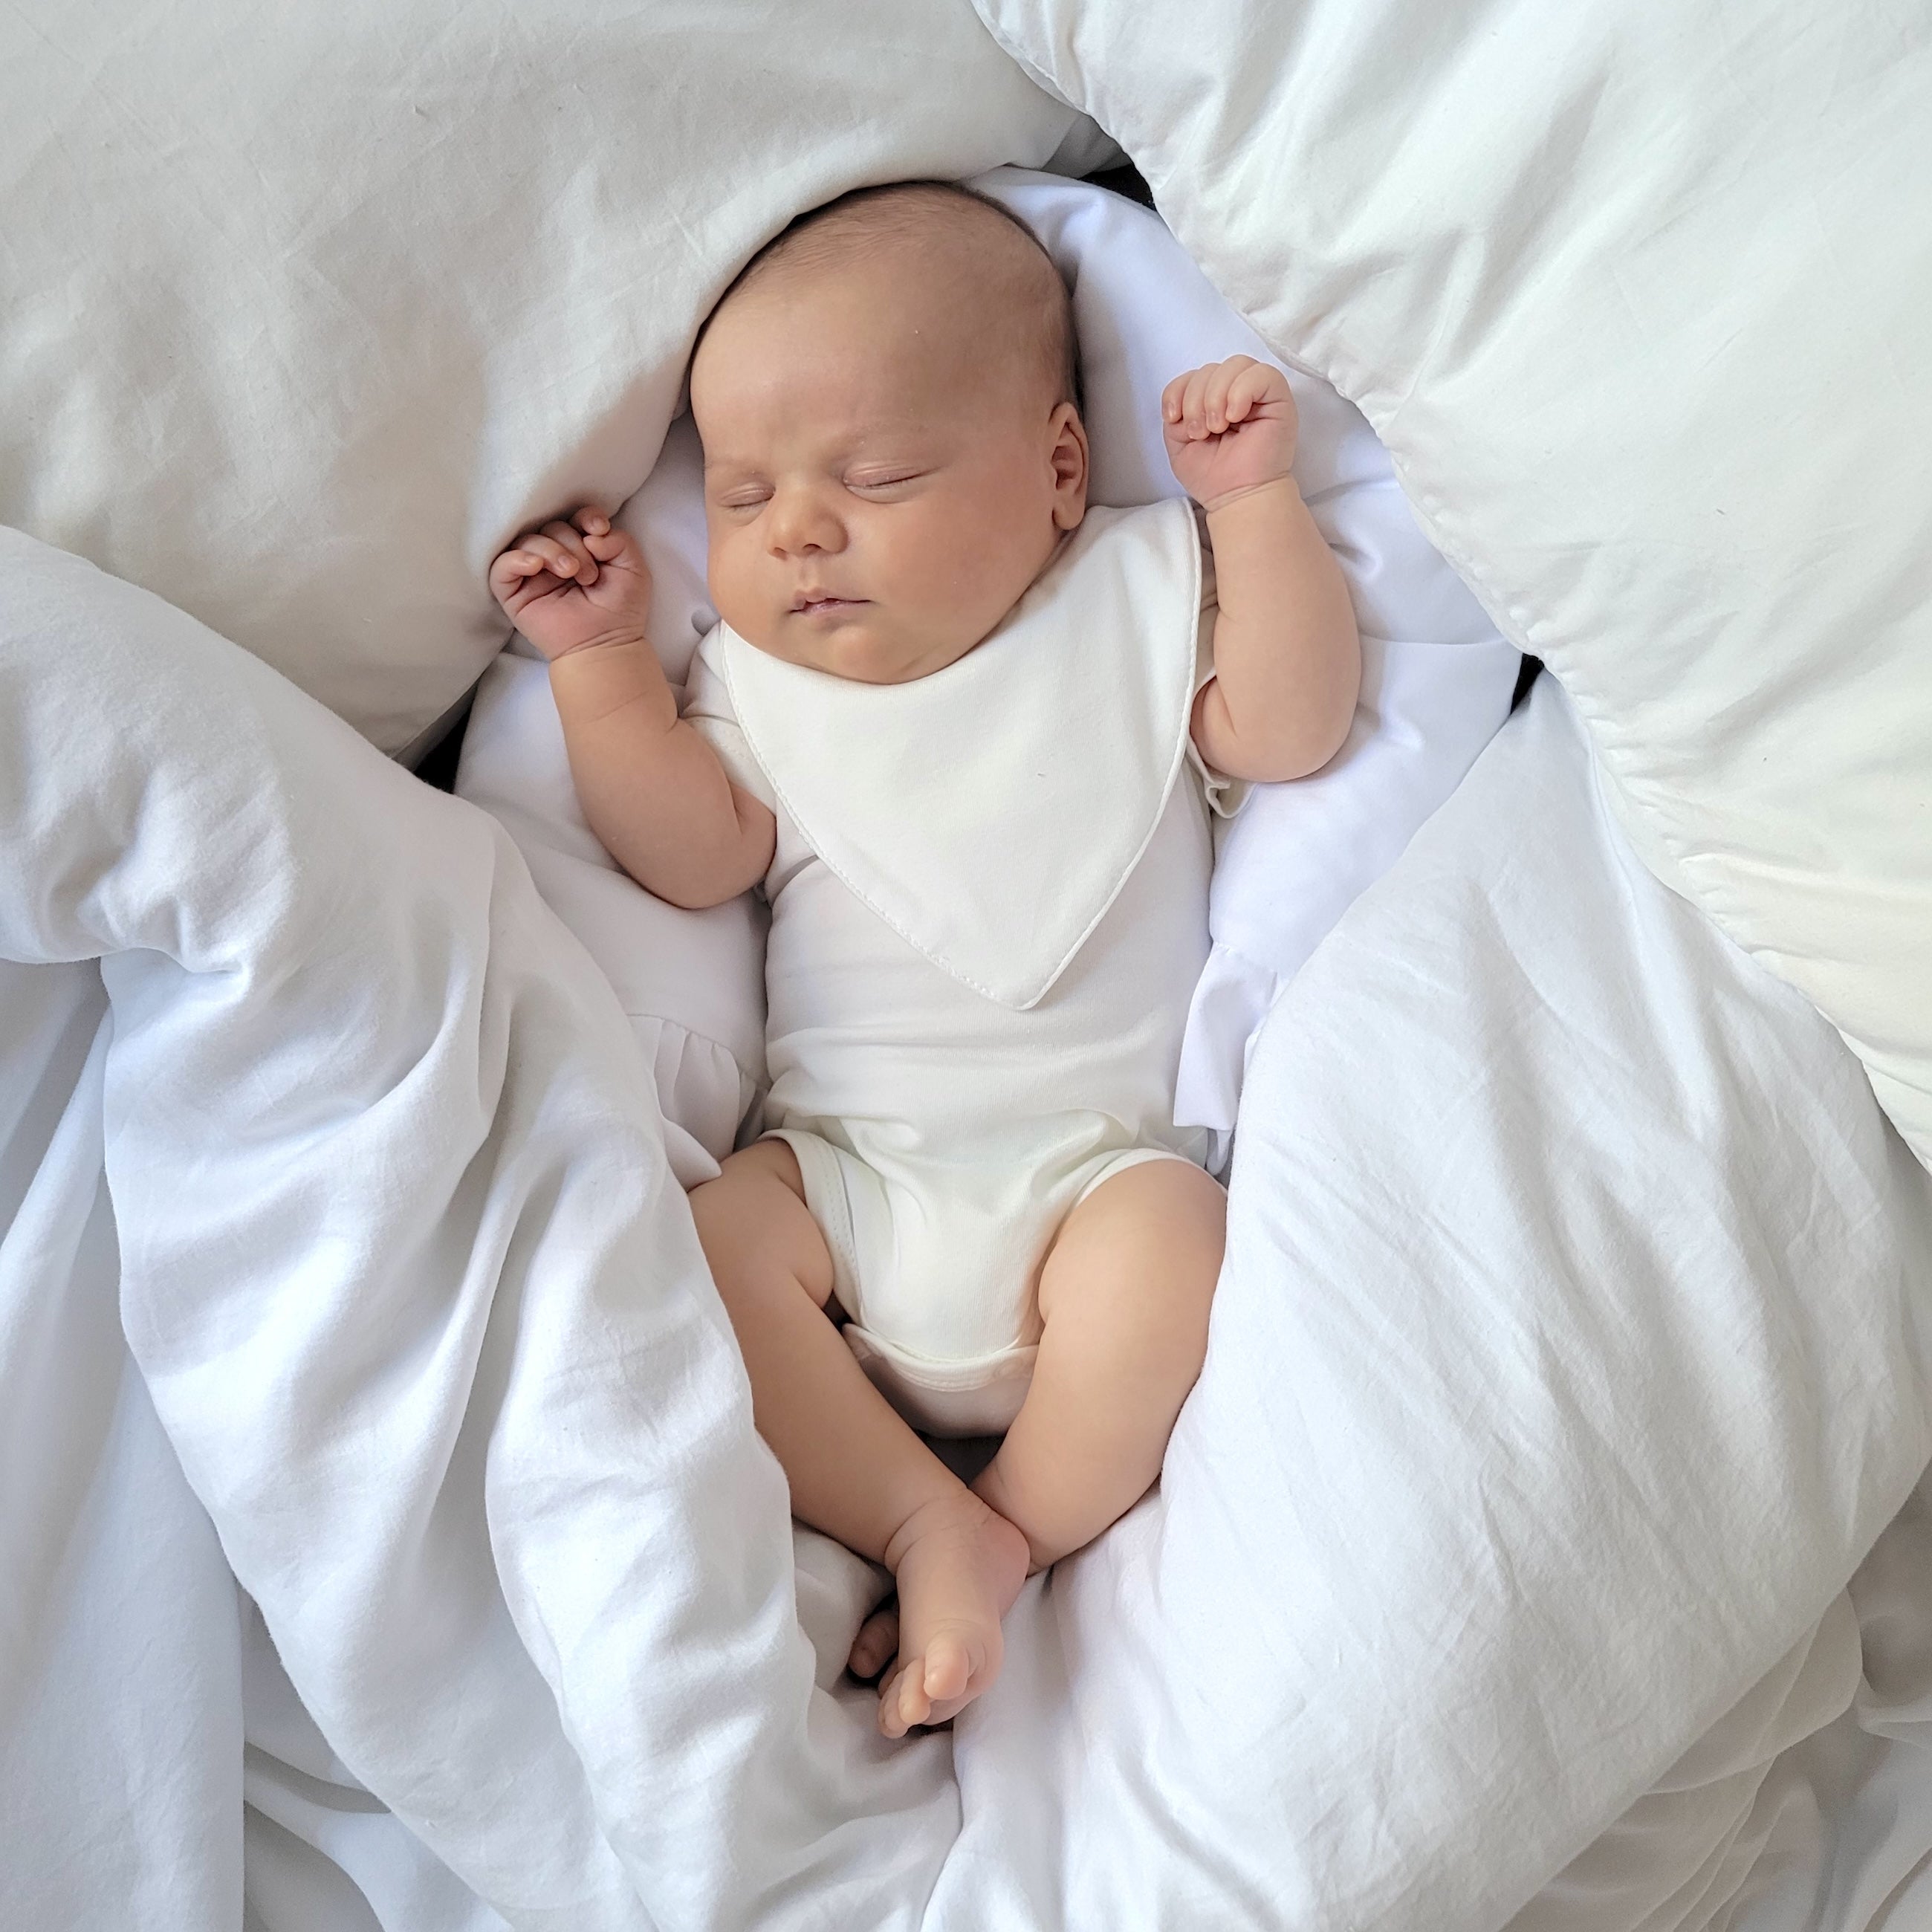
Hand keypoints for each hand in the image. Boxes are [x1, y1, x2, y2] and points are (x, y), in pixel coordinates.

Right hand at [488, 506, 652, 660]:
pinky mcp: (513, 593)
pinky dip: (517, 559)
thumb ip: (620, 540)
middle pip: (551, 526)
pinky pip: (501, 566)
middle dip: (572, 543)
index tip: (599, 529)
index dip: (585, 517)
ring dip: (551, 550)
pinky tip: (536, 566)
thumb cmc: (621, 610)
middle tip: (589, 574)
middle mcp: (554, 557)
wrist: (606, 645)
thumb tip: (590, 533)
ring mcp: (532, 575)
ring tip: (570, 573)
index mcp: (581, 548)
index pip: (575, 517)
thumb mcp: (633, 568)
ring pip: (527, 540)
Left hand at [1161, 356, 1297, 511]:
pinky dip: (1241, 392)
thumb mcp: (1178, 442)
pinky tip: (1235, 417)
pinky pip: (1262, 374)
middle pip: (1210, 368)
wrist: (1238, 497)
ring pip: (1234, 364)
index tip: (1174, 419)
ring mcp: (1258, 394)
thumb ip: (1176, 413)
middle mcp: (1235, 392)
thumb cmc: (1213, 476)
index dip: (1178, 390)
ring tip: (1218, 427)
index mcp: (1212, 400)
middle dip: (1196, 399)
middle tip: (1201, 432)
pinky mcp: (1278, 397)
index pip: (1193, 374)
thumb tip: (1182, 398)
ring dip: (1216, 396)